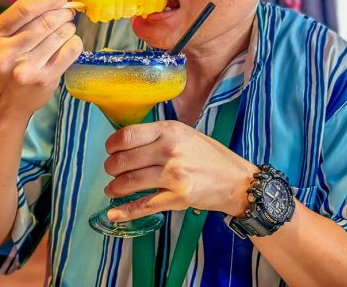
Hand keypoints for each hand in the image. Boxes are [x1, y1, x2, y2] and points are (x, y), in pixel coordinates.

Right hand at [0, 0, 82, 122]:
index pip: (24, 8)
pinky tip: (68, 43)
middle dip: (62, 12)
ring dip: (69, 27)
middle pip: (46, 21)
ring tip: (66, 28)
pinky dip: (74, 42)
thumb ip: (22, 14)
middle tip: (68, 12)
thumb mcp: (2, 38)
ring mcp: (25, 69)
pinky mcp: (44, 80)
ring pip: (60, 34)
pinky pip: (70, 51)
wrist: (2, 105)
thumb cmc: (6, 63)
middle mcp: (5, 53)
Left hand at [103, 120, 258, 221]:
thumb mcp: (184, 134)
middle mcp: (170, 150)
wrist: (236, 180)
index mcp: (169, 130)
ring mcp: (174, 175)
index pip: (127, 136)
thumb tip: (124, 143)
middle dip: (111, 169)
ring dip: (115, 188)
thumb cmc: (208, 155)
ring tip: (113, 189)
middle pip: (123, 160)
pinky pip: (144, 205)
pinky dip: (125, 212)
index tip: (110, 151)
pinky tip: (113, 215)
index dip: (112, 146)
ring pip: (129, 182)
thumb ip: (157, 135)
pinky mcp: (178, 197)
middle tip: (112, 172)